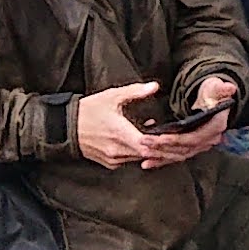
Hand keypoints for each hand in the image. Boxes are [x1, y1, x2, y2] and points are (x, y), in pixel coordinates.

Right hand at [77, 80, 228, 168]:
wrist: (64, 127)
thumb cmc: (88, 110)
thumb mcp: (112, 96)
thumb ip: (135, 92)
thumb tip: (155, 86)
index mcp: (119, 133)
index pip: (147, 145)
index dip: (163, 144)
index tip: (178, 138)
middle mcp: (117, 150)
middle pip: (149, 155)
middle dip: (166, 149)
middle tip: (184, 143)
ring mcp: (113, 159)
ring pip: (141, 159)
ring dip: (156, 152)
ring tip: (173, 143)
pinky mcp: (110, 163)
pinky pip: (131, 160)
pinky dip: (143, 154)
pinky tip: (152, 143)